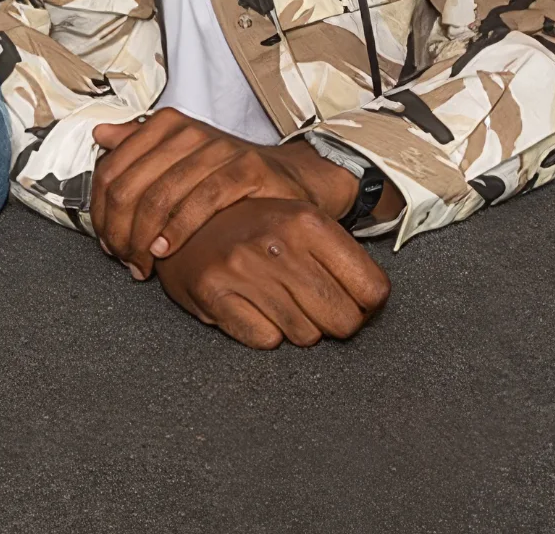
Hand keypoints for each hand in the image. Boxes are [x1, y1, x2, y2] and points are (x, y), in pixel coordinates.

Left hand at [90, 109, 352, 279]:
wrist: (288, 181)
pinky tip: (167, 249)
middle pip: (129, 186)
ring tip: (143, 261)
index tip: (106, 241)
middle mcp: (188, 132)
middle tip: (124, 258)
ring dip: (144, 237)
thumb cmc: (227, 177)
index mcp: (164, 126)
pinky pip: (202, 200)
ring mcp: (218, 148)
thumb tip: (100, 136)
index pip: (111, 170)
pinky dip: (179, 229)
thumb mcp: (178, 161)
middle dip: (119, 231)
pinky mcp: (246, 168)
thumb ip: (138, 148)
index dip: (101, 212)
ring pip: (160, 195)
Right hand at [153, 198, 390, 347]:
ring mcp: (243, 267)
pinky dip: (262, 332)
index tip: (350, 299)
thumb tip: (374, 303)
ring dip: (296, 328)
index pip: (373, 290)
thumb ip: (341, 257)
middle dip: (334, 322)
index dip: (366, 304)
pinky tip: (251, 308)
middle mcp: (278, 241)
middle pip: (344, 320)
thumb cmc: (252, 226)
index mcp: (309, 220)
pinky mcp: (212, 291)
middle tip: (313, 307)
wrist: (180, 214)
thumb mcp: (301, 221)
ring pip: (305, 336)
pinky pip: (264, 340)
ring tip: (277, 301)